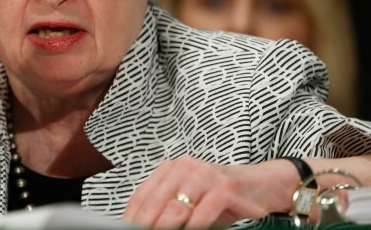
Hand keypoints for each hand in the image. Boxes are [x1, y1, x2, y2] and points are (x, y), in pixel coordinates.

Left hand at [122, 156, 295, 228]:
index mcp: (171, 168)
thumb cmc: (224, 196)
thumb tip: (142, 225)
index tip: (127, 228)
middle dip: (147, 225)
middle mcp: (185, 167)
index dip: (132, 216)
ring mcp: (205, 175)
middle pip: (155, 203)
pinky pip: (202, 213)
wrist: (265, 184)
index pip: (142, 194)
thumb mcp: (191, 201)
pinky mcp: (224, 187)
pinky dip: (194, 227)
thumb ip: (168, 210)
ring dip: (168, 228)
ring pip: (176, 208)